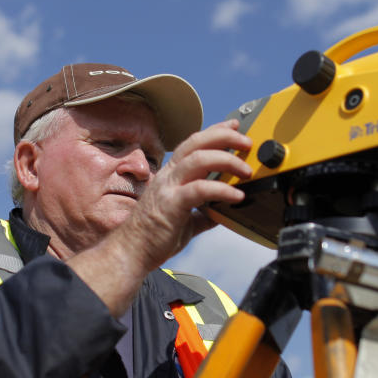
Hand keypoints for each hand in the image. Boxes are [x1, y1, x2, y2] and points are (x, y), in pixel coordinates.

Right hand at [66, 120, 251, 316]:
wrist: (131, 253)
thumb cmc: (154, 236)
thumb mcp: (185, 219)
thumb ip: (204, 212)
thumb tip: (223, 210)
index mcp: (171, 175)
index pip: (194, 143)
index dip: (215, 130)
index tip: (235, 124)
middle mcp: (169, 175)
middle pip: (197, 142)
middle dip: (225, 136)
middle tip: (247, 142)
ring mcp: (168, 188)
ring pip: (199, 159)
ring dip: (227, 160)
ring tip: (246, 170)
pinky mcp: (172, 204)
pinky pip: (200, 189)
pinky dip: (222, 189)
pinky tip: (237, 196)